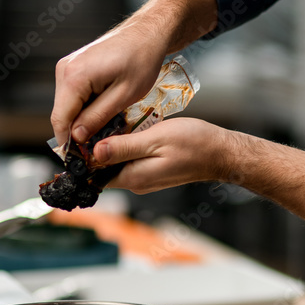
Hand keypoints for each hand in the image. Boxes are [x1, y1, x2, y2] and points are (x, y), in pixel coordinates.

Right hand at [52, 26, 167, 146]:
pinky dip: (85, 107)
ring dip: (82, 121)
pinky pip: (74, 94)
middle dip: (76, 133)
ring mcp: (68, 66)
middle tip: (96, 150)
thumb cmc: (142, 60)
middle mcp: (65, 69)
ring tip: (104, 131)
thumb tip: (77, 138)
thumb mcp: (124, 96)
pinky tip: (103, 114)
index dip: (68, 143)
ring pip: (68, 105)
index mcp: (74, 77)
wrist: (148, 33)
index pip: (60, 120)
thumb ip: (97, 117)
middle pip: (62, 113)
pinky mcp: (75, 66)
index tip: (80, 161)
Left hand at [93, 117, 232, 192]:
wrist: (221, 153)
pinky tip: (136, 128)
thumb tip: (94, 152)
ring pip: (118, 161)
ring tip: (120, 121)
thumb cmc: (194, 144)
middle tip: (103, 121)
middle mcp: (137, 182)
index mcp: (133, 177)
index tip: (84, 134)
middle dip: (99, 146)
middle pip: (104, 167)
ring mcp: (145, 178)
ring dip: (116, 143)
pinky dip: (130, 144)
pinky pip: (132, 159)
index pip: (94, 174)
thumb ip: (123, 147)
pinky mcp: (153, 171)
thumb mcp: (155, 139)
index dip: (85, 156)